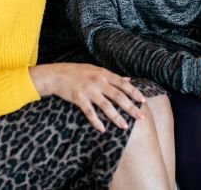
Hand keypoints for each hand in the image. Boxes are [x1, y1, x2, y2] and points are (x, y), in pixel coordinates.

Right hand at [29, 63, 145, 131]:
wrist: (57, 75)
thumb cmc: (77, 72)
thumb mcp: (96, 70)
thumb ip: (111, 76)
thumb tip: (128, 80)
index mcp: (104, 74)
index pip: (123, 84)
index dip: (134, 92)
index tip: (143, 100)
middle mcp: (98, 82)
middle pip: (118, 96)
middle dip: (130, 107)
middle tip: (140, 117)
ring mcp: (89, 91)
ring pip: (106, 106)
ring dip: (116, 117)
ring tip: (125, 126)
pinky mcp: (79, 99)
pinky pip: (90, 112)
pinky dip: (96, 121)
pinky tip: (103, 129)